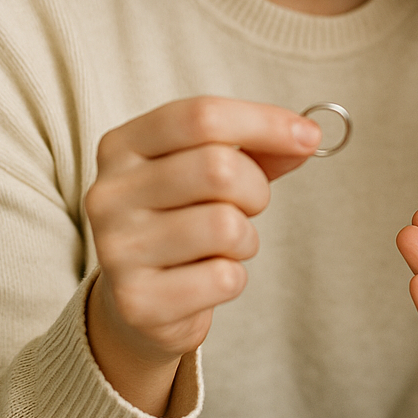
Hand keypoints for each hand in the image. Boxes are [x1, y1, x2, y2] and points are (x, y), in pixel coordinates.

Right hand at [85, 97, 321, 414]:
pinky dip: (233, 278)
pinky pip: (224, 277)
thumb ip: (260, 145)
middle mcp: (109, 193)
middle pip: (218, 168)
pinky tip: (206, 278)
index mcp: (124, 145)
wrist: (140, 300)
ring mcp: (117, 249)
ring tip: (223, 245)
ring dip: (245, 237)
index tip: (307, 135)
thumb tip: (306, 136)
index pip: (200, 116)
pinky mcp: (137, 301)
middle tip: (249, 205)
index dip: (264, 122)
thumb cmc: (185, 216)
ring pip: (225, 225)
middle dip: (256, 188)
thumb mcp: (215, 166)